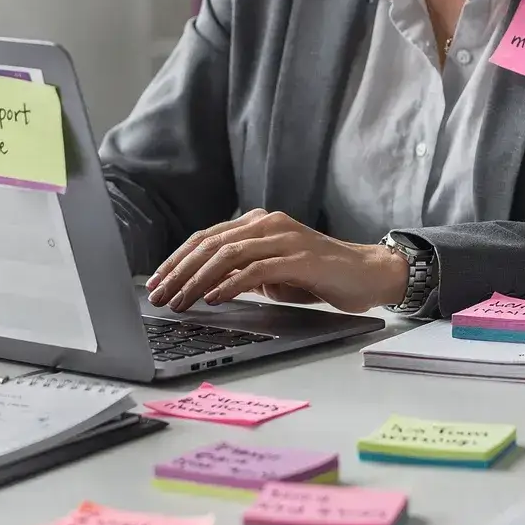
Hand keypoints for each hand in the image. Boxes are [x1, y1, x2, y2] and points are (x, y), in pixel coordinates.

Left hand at [145, 210, 407, 312]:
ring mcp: (284, 238)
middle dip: (179, 272)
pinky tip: (213, 298)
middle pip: (210, 244)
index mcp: (257, 223)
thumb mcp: (272, 273)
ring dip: (197, 280)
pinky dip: (230, 284)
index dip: (176, 260)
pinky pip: (256, 269)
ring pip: (228, 254)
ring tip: (180, 302)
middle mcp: (267, 224)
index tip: (156, 283)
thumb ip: (242, 272)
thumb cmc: (319, 276)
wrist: (368, 274)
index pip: (206, 238)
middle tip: (159, 296)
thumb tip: (203, 286)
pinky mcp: (299, 257)